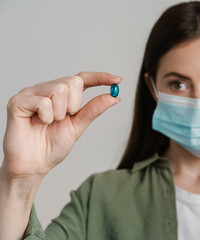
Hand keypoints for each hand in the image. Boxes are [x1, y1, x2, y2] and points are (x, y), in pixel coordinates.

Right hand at [2, 72, 120, 179]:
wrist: (34, 165)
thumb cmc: (52, 146)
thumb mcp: (78, 126)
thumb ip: (93, 110)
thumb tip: (114, 97)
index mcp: (61, 95)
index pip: (83, 78)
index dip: (100, 77)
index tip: (118, 80)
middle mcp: (46, 89)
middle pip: (73, 81)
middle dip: (75, 104)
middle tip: (63, 119)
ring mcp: (31, 93)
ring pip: (59, 89)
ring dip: (59, 113)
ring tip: (48, 123)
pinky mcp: (18, 101)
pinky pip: (43, 102)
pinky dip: (46, 117)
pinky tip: (37, 124)